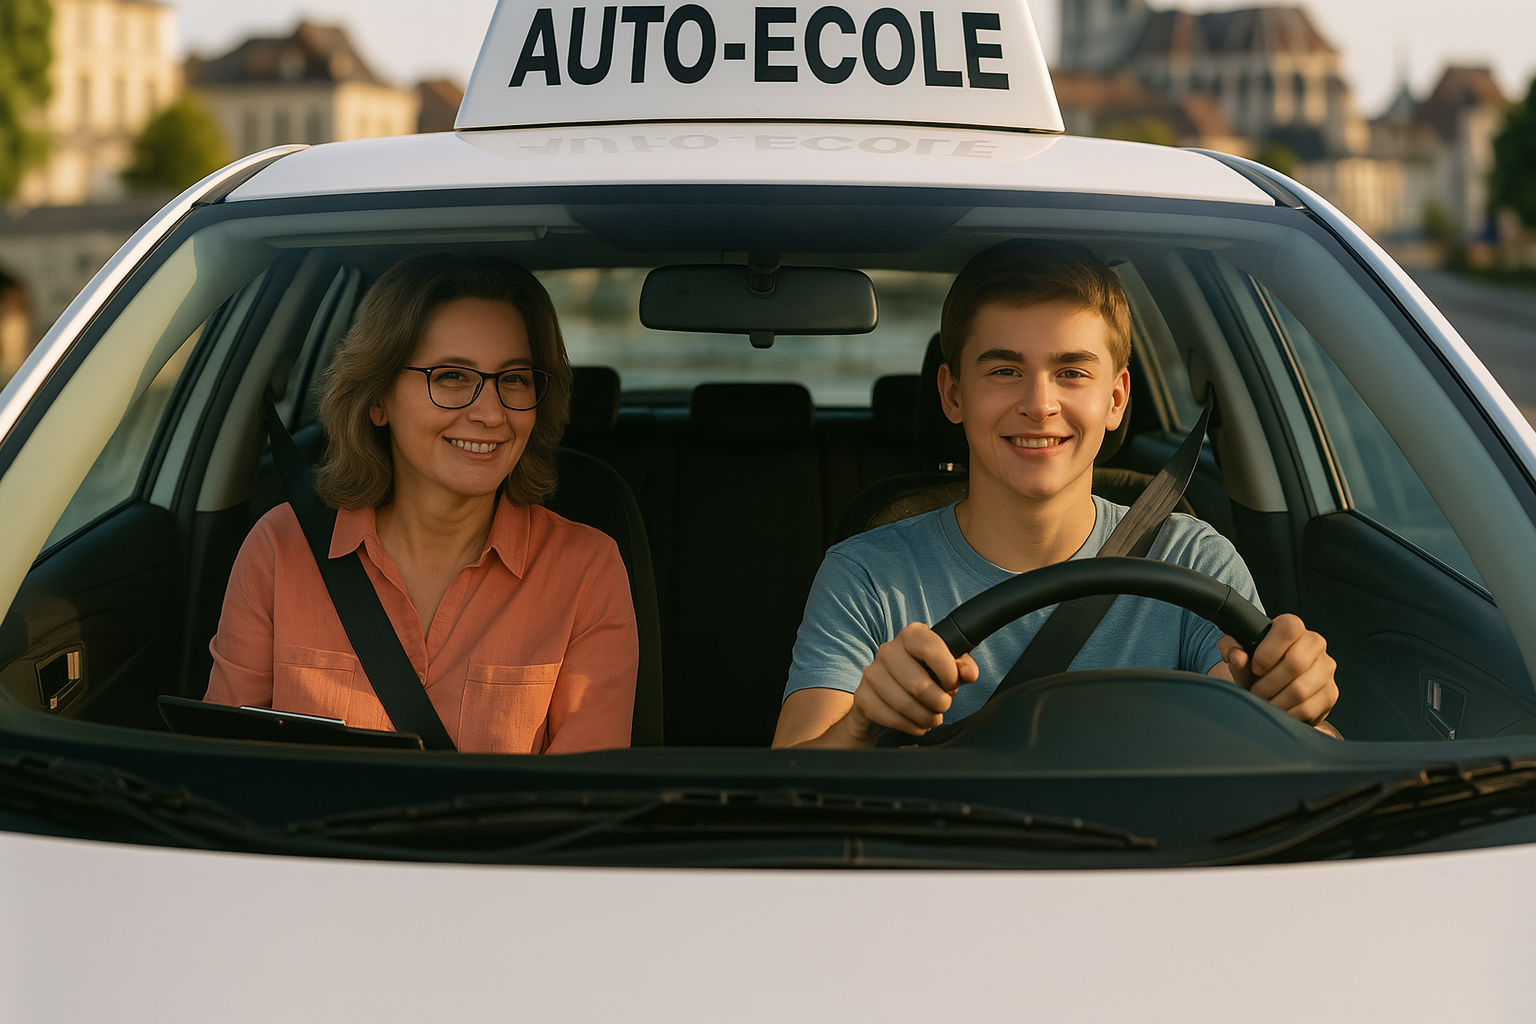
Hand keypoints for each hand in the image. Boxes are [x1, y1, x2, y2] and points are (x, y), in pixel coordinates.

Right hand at [835, 622, 979, 745]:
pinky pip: (891, 718)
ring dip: (925, 717)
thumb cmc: (922, 676)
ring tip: (931, 717)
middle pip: (918, 684)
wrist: (886, 694)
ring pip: (904, 705)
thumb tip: (970, 673)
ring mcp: (872, 673)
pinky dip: (910, 726)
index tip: (951, 684)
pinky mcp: (863, 696)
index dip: (947, 672)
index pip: (930, 648)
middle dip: (938, 703)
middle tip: (942, 706)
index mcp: (912, 635)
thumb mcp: (945, 668)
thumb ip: (961, 667)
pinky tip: (916, 723)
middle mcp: (888, 650)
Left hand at [1214, 613, 1337, 732]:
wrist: (1272, 687)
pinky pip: (1308, 708)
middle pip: (1296, 662)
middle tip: (1255, 692)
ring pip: (1301, 689)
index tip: (1255, 668)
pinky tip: (1278, 711)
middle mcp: (1314, 643)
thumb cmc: (1256, 667)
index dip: (1268, 651)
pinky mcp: (1331, 692)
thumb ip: (1232, 650)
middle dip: (1268, 683)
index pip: (1288, 628)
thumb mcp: (1239, 656)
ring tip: (1264, 702)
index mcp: (1292, 627)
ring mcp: (1326, 668)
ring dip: (1275, 701)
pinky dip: (1287, 713)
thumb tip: (1237, 656)